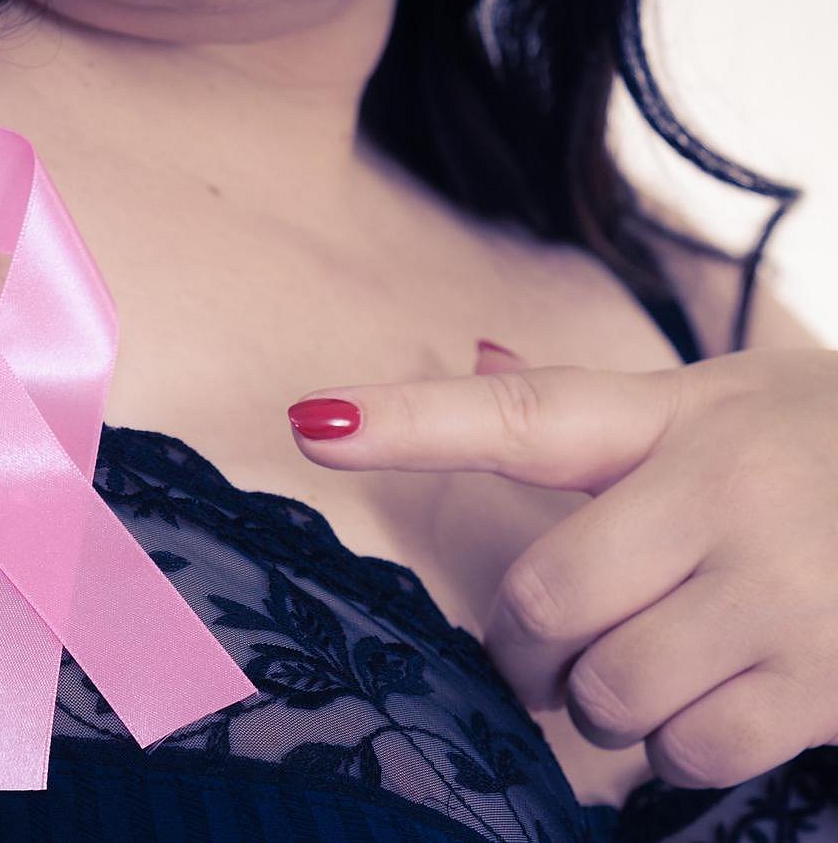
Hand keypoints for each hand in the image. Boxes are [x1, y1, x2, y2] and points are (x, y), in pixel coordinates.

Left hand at [287, 345, 837, 788]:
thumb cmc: (819, 448)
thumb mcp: (718, 403)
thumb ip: (591, 404)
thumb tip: (479, 350)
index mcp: (677, 417)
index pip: (522, 416)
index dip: (407, 421)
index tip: (312, 422)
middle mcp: (723, 494)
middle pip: (545, 603)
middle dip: (529, 645)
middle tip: (551, 643)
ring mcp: (780, 591)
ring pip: (608, 691)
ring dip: (601, 698)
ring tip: (647, 660)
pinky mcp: (826, 682)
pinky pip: (687, 749)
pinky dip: (674, 743)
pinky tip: (713, 695)